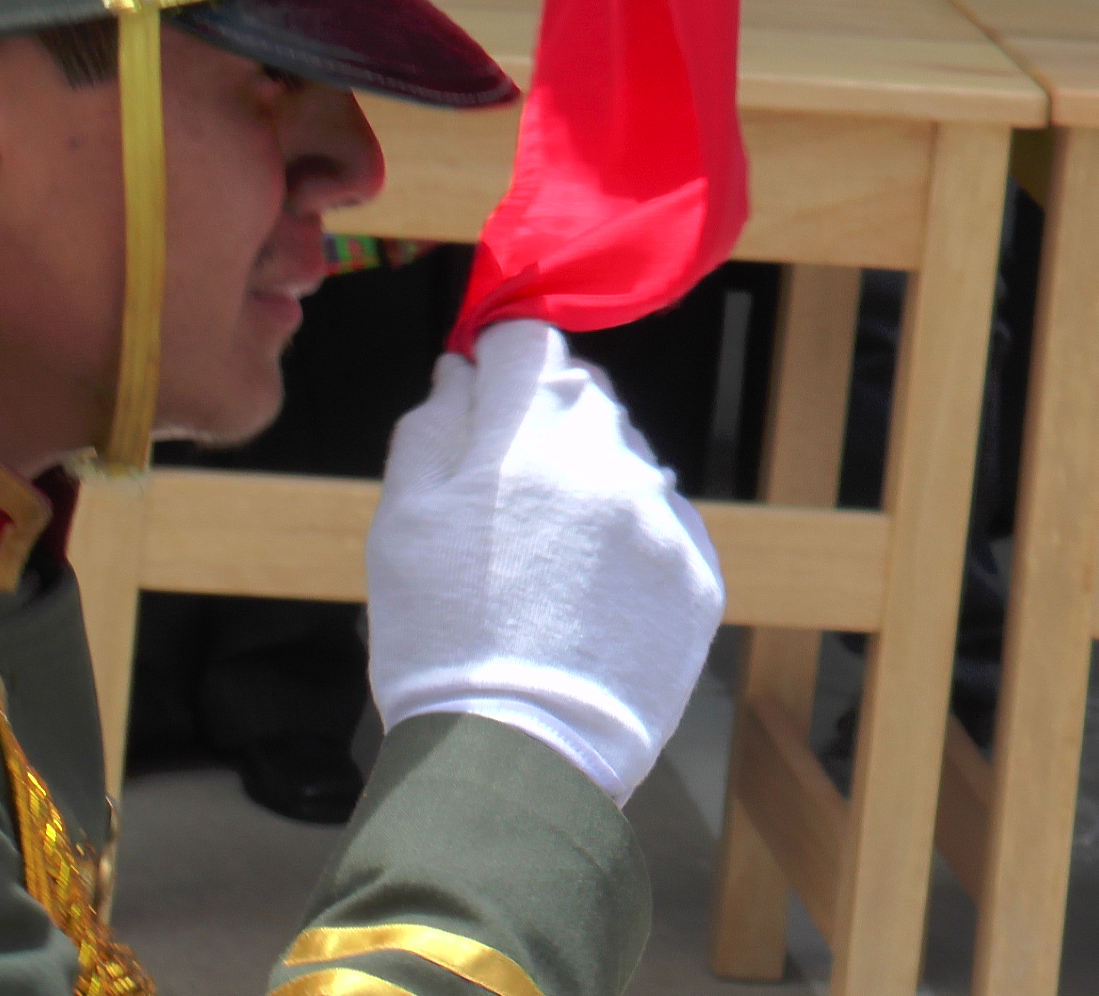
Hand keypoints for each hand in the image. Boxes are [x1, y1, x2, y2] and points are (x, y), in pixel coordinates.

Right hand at [365, 320, 725, 803]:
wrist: (515, 757)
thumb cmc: (441, 636)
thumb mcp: (401, 521)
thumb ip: (431, 427)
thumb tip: (460, 371)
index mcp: (526, 436)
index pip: (528, 341)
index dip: (498, 356)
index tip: (482, 384)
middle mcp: (609, 461)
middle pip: (582, 394)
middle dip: (542, 418)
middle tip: (503, 489)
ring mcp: (662, 520)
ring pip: (626, 459)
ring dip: (588, 479)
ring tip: (545, 557)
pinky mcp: (697, 577)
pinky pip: (662, 524)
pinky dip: (627, 540)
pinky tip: (587, 593)